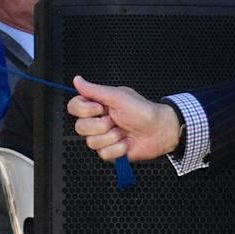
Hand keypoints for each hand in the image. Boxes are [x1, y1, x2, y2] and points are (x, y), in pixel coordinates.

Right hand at [67, 78, 182, 162]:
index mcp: (97, 105)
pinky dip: (118, 148)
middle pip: (80, 127)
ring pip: (91, 142)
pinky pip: (104, 154)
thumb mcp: (118, 97)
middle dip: (101, 125)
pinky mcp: (110, 152)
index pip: (74, 107)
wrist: (160, 130)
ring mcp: (103, 138)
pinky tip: (127, 142)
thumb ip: (95, 90)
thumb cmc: (143, 111)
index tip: (100, 107)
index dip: (84, 109)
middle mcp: (97, 122)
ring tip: (123, 131)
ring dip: (112, 137)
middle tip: (115, 120)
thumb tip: (77, 80)